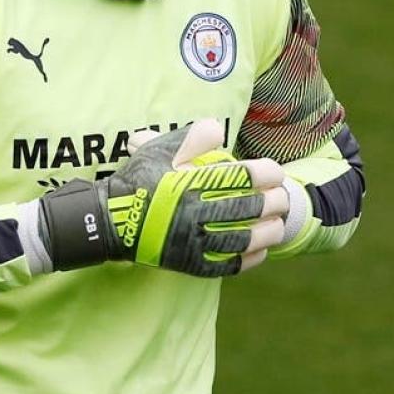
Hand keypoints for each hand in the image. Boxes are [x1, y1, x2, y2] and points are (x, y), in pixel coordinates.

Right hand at [38, 119, 286, 275]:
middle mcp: (195, 214)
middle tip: (282, 197)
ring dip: (266, 231)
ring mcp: (193, 242)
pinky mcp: (190, 264)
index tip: (274, 172)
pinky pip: (227, 264)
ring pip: (243, 238)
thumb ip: (191, 137)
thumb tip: (218, 129)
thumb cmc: (138, 181)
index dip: (264, 173)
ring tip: (278, 224)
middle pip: (247, 208)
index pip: (240, 177)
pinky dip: (249, 258)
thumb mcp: (159, 150)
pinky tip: (261, 250)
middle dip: (272, 202)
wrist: (111, 221)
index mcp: (191, 184)